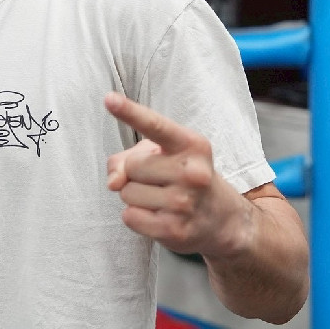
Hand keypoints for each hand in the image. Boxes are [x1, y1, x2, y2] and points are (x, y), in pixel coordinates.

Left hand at [104, 94, 248, 257]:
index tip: (109, 98)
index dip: (130, 112)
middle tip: (161, 181)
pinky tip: (158, 216)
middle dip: (136, 174)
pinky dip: (136, 217)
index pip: (155, 125)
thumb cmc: (183, 177)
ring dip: (135, 197)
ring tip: (161, 199)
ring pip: (126, 192)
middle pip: (131, 166)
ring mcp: (184, 203)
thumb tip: (113, 183)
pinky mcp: (175, 230)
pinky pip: (129, 216)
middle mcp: (192, 172)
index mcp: (191, 144)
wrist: (221, 220)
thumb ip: (127, 159)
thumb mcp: (162, 155)